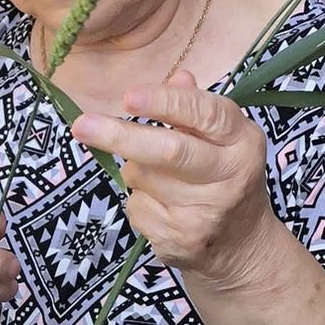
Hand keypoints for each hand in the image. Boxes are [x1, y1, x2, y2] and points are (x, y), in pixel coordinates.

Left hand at [72, 74, 279, 289]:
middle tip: (81, 126)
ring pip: (142, 177)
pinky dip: (138, 201)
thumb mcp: (224, 140)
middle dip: (121, 136)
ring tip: (162, 180)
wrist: (241, 247)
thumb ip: (196, 109)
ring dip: (136, 171)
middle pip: (169, 151)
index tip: (128, 98)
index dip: (164, 103)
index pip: (204, 114)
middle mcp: (230, 176)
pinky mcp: (179, 240)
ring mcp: (205, 213)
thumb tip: (178, 77)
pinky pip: (136, 207)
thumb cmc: (225, 179)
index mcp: (242, 141)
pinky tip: (162, 208)